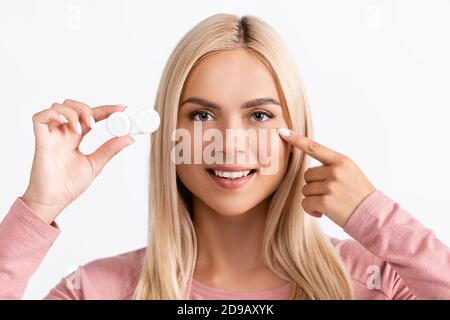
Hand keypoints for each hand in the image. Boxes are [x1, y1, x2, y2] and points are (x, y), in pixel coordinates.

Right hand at [21, 99, 134, 223]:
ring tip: (79, 131)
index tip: (122, 108)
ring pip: (59, 107)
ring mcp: (51, 135)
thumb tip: (129, 138)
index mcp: (76, 138)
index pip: (91, 117)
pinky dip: (53, 114)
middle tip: (95, 123)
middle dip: (87, 109)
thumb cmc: (69, 185)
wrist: (54, 200)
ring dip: (73, 113)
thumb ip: (110, 149)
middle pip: (74, 106)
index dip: (106, 110)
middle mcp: (63, 133)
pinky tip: (65, 123)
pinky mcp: (40, 139)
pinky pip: (40, 117)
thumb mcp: (95, 164)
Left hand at [278, 128, 375, 227]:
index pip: (314, 148)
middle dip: (314, 186)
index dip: (296, 139)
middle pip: (307, 175)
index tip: (282, 132)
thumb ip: (331, 166)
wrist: (374, 215)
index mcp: (341, 161)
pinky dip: (311, 209)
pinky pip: (305, 203)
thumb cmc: (358, 194)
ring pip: (305, 190)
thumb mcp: (350, 172)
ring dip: (313, 199)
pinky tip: (323, 212)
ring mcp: (331, 186)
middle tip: (330, 194)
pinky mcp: (326, 202)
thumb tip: (308, 171)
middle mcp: (335, 171)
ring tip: (331, 203)